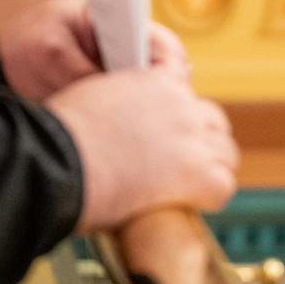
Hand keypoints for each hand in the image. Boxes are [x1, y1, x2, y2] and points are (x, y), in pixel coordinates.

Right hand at [46, 68, 238, 229]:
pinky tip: (189, 203)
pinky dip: (210, 196)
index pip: (185, 89)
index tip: (166, 134)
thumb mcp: (93, 97)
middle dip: (201, 140)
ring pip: (225, 152)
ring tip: (187, 188)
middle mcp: (180, 102)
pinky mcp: (197, 172)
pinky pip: (223, 185)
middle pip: (213, 120)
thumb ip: (118, 103)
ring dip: (210, 168)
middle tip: (180, 164)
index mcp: (155, 80)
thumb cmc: (62, 136)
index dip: (177, 115)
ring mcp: (191, 137)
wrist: (59, 159)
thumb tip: (116, 125)